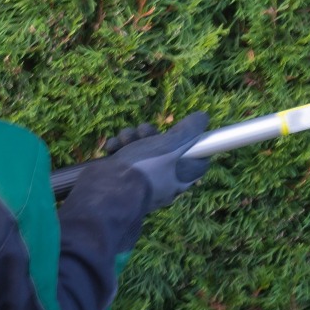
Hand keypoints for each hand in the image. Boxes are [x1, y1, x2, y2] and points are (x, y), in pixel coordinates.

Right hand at [91, 112, 211, 211]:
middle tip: (143, 133)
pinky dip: (117, 148)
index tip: (182, 130)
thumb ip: (188, 131)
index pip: (195, 160)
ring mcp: (140, 177)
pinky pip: (122, 155)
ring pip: (140, 147)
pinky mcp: (120, 174)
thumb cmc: (143, 169)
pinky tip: (112, 149)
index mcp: (180, 178)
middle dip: (149, 133)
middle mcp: (162, 179)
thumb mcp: (171, 146)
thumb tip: (203, 118)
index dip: (190, 142)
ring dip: (130, 138)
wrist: (106, 190)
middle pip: (163, 147)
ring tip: (124, 141)